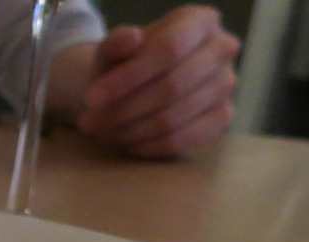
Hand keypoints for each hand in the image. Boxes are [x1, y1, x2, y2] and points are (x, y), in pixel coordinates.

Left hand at [74, 6, 240, 157]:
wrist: (137, 85)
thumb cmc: (125, 63)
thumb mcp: (112, 50)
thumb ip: (115, 43)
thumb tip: (130, 37)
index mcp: (200, 21)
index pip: (168, 50)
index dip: (128, 77)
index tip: (91, 97)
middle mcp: (222, 49)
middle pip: (172, 87)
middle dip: (123, 110)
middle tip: (88, 123)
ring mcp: (226, 84)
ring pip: (174, 118)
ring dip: (129, 132)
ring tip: (101, 133)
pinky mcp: (222, 116)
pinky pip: (181, 140)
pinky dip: (146, 147)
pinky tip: (125, 144)